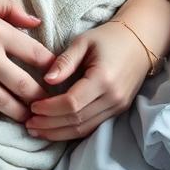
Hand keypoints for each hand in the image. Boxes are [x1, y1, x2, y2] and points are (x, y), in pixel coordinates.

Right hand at [0, 0, 54, 121]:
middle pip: (26, 86)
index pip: (36, 55)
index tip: (58, 73)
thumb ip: (11, 8)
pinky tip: (1, 109)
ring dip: (22, 111)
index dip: (52, 66)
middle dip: (42, 97)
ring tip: (29, 113)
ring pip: (6, 103)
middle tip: (48, 101)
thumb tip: (37, 23)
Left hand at [25, 19, 149, 140]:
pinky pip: (92, 126)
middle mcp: (113, 98)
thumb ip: (65, 61)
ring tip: (37, 130)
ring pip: (84, 129)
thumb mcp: (83, 41)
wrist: (140, 41)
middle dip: (50, 125)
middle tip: (29, 124)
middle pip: (77, 120)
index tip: (32, 106)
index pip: (72, 103)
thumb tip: (46, 80)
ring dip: (59, 133)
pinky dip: (72, 130)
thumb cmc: (109, 37)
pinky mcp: (118, 110)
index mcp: (103, 79)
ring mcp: (118, 107)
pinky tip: (56, 129)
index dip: (50, 108)